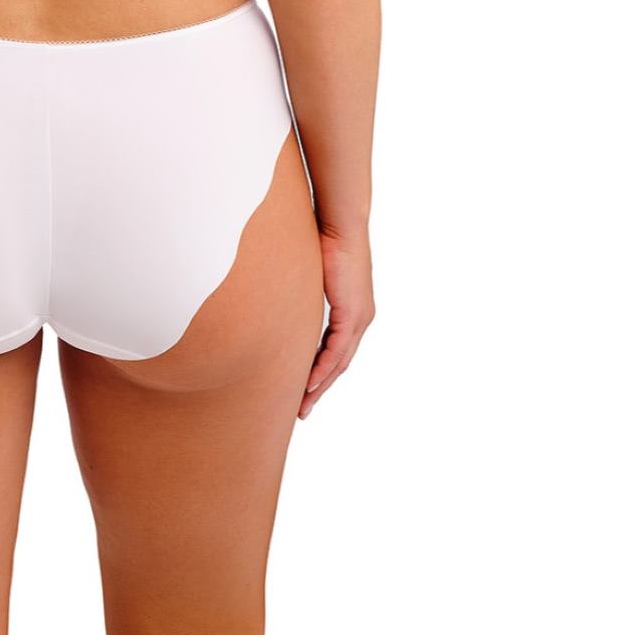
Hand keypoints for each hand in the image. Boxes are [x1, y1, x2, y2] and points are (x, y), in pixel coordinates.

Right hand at [300, 227, 373, 418]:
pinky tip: (309, 385)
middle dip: (319, 388)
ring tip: (302, 406)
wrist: (339, 224)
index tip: (302, 389)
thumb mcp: (307, 275)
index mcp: (352, 310)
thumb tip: (274, 295)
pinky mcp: (354, 315)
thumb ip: (298, 292)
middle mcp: (361, 318)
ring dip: (320, 386)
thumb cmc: (320, 241)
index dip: (319, 372)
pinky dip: (323, 370)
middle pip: (340, 364)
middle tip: (302, 410)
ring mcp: (360, 318)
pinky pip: (337, 351)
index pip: (335, 350)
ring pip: (340, 363)